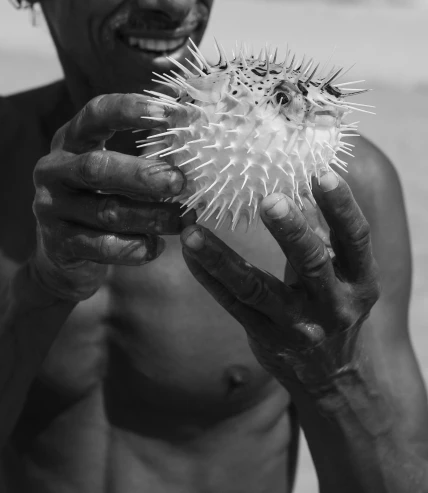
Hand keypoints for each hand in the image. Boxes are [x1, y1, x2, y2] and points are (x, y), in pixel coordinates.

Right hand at [31, 94, 185, 301]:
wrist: (62, 254)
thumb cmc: (102, 194)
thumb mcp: (115, 163)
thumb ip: (146, 141)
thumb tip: (191, 111)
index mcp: (70, 139)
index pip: (95, 114)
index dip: (129, 110)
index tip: (168, 113)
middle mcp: (53, 169)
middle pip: (96, 167)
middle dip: (142, 174)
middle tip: (179, 181)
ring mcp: (50, 207)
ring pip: (104, 211)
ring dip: (149, 216)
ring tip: (181, 219)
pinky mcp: (57, 244)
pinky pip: (100, 246)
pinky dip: (133, 248)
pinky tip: (156, 246)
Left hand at [180, 171, 380, 392]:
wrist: (335, 377)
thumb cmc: (334, 301)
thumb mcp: (345, 272)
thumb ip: (324, 233)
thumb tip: (295, 177)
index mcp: (360, 279)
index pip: (356, 238)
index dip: (342, 206)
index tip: (324, 174)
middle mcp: (334, 304)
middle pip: (313, 264)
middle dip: (291, 231)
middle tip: (270, 200)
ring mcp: (298, 326)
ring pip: (256, 289)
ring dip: (221, 257)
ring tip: (193, 232)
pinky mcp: (266, 337)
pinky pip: (232, 303)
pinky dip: (208, 275)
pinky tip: (189, 251)